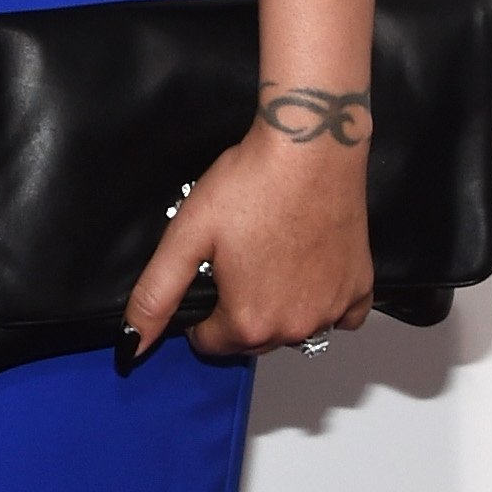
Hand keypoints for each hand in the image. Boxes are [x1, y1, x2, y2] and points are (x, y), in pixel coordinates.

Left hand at [120, 103, 373, 365]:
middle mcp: (296, 327)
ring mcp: (333, 309)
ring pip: (295, 328)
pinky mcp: (360, 287)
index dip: (200, 312)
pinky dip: (325, 301)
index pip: (210, 343)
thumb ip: (156, 295)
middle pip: (253, 339)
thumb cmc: (250, 185)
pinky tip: (310, 269)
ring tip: (271, 256)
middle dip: (239, 311)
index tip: (208, 275)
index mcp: (249, 322)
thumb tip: (131, 344)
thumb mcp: (186, 237)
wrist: (310, 147)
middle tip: (238, 259)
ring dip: (280, 307)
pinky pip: (342, 315)